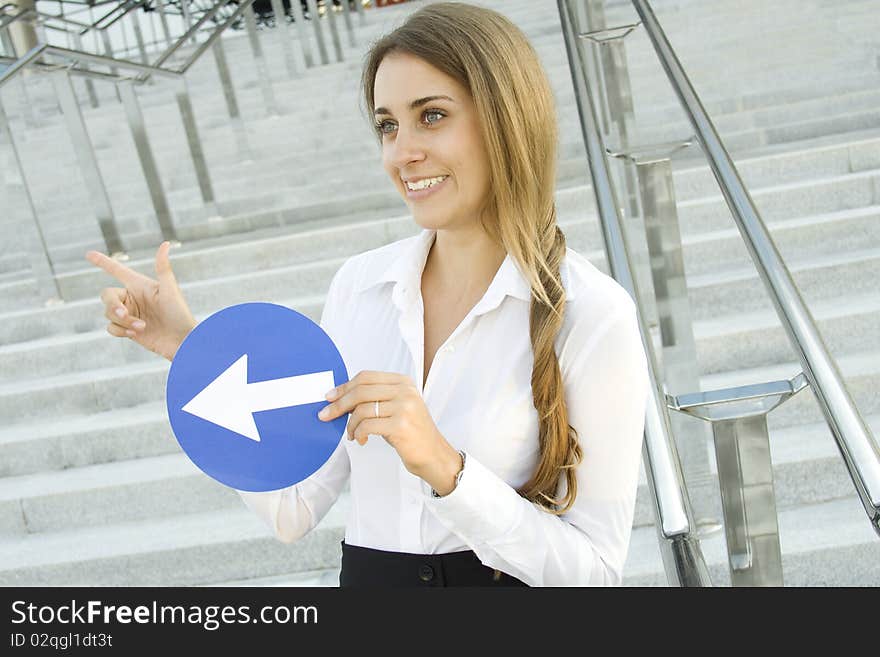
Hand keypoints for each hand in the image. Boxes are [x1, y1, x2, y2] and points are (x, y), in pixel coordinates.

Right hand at [85, 242, 196, 361]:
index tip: (88, 254)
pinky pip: (111, 328)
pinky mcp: (128, 329)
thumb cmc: (180, 314)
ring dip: (123, 321)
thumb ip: (162, 268)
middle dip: (113, 305)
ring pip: (108, 313)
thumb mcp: (170, 290)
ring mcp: (130, 314)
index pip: (117, 271)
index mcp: (140, 285)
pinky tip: (136, 334)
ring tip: (141, 327)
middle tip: (124, 314)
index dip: (103, 262)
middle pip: (107, 295)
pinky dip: (120, 331)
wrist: (182, 341)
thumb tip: (166, 244)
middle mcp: (133, 298)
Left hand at [317, 371, 462, 492]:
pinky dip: (358, 433)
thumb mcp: (397, 408)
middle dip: (339, 404)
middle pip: (361, 391)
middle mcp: (405, 391)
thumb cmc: (412, 433)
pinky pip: (367, 425)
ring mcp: (404, 407)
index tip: (330, 397)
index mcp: (403, 382)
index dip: (344, 386)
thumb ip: (375, 399)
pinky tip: (361, 440)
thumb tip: (341, 398)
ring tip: (353, 434)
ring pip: (361, 409)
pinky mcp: (401, 425)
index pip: (366, 377)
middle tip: (326, 415)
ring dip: (350, 424)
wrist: (434, 455)